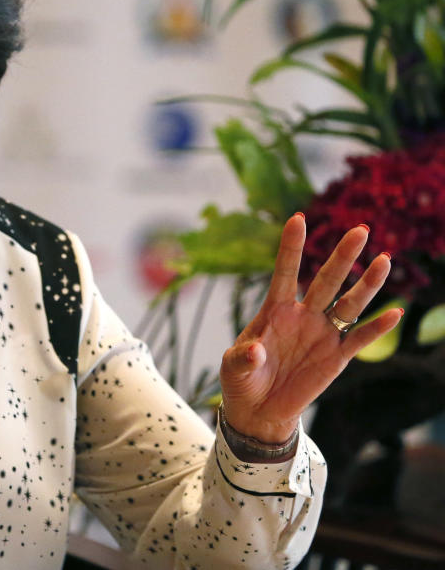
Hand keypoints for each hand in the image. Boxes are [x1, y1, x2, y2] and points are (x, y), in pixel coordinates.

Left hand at [219, 214, 401, 443]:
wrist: (258, 410)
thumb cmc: (241, 380)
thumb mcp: (232, 368)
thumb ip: (243, 357)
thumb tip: (256, 350)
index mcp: (274, 310)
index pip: (285, 272)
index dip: (291, 247)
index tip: (298, 218)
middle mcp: (302, 316)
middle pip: (326, 281)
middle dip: (342, 256)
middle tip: (359, 230)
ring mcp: (321, 335)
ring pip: (348, 304)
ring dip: (366, 284)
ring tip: (384, 260)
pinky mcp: (336, 358)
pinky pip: (359, 339)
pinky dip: (377, 328)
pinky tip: (394, 312)